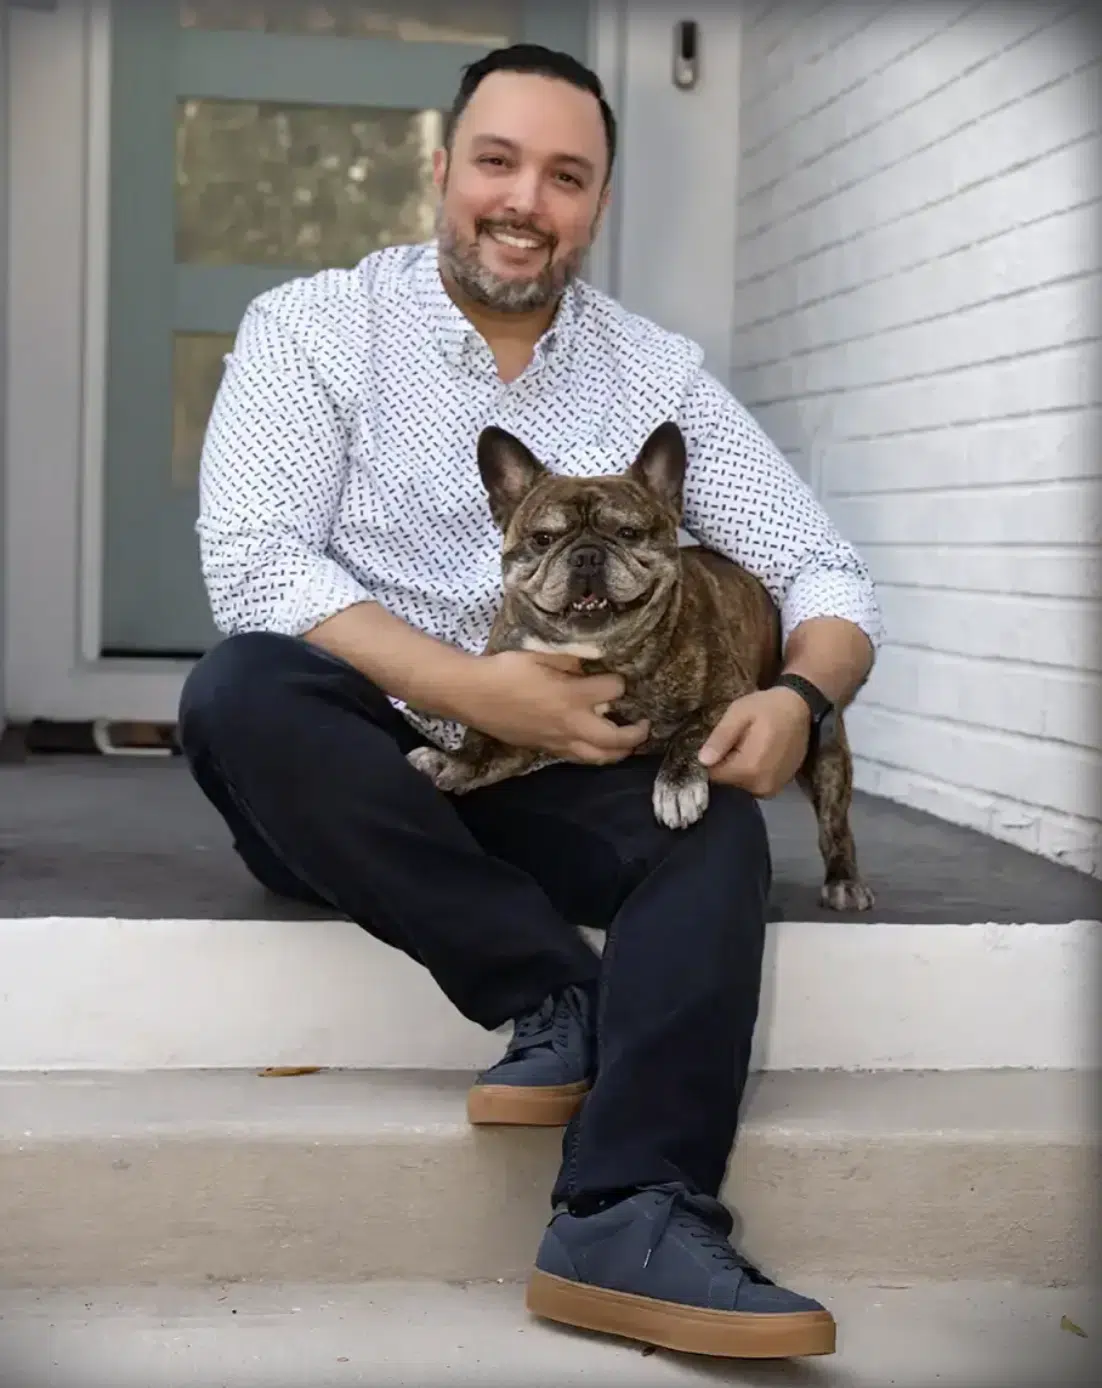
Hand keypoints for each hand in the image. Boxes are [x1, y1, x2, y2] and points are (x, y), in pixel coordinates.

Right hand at [461, 650, 649, 764]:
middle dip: (635, 734)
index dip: (619, 683)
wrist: (473, 695)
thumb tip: (590, 666)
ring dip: (618, 752)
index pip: (614, 691)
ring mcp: (559, 741)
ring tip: (627, 744)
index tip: (617, 678)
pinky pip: (579, 759)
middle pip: (616, 739)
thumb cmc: (506, 670)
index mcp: (572, 696)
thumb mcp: (542, 656)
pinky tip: (596, 747)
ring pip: (599, 757)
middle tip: (644, 725)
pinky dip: (594, 755)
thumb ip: (572, 661)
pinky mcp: (546, 749)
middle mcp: (572, 724)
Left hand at [697, 687, 811, 797]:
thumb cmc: (767, 707)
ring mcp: (772, 789)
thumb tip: (703, 761)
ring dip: (739, 769)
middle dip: (726, 764)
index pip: (714, 775)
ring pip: (740, 784)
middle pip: (727, 782)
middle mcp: (761, 786)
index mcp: (749, 769)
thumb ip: (721, 738)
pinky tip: (757, 754)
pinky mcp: (778, 787)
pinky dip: (751, 772)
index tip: (718, 743)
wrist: (799, 708)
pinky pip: (753, 784)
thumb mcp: (738, 714)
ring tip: (747, 746)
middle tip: (736, 741)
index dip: (711, 759)